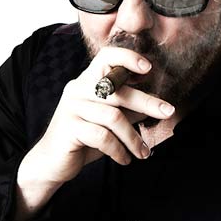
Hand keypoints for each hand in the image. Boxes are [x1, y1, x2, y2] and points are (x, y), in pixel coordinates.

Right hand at [17, 46, 174, 189]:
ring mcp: (71, 107)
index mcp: (87, 81)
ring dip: (133, 138)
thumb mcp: (110, 121)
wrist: (52, 162)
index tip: (149, 68)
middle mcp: (78, 89)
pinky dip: (118, 150)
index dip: (127, 58)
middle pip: (118, 90)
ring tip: (142, 152)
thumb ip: (128, 109)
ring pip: (113, 117)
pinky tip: (124, 159)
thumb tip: (156, 104)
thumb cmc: (84, 138)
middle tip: (168, 112)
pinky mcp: (69, 128)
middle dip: (147, 102)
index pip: (106, 58)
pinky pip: (102, 136)